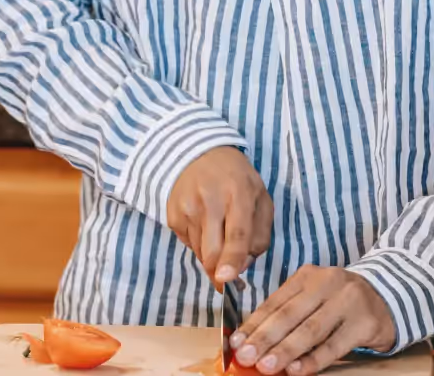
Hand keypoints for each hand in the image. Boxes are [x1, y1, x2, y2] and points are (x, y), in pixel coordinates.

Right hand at [167, 146, 272, 286]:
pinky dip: (199, 243)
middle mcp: (211, 200)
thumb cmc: (237, 179)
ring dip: (212, 255)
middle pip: (212, 251)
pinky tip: (204, 223)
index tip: (225, 279)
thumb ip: (260, 235)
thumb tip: (242, 267)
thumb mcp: (260, 198)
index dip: (232, 260)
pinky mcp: (173, 214)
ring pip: (201, 252)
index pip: (237, 234)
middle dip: (219, 272)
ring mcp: (188, 207)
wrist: (198, 153)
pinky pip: (188, 244)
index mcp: (239, 194)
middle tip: (226, 278)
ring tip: (218, 231)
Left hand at [230, 266, 395, 375]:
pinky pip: (334, 345)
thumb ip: (287, 315)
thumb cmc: (340, 303)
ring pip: (310, 330)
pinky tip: (297, 370)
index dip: (253, 324)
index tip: (235, 344)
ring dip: (286, 351)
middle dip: (264, 338)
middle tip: (246, 357)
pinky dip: (314, 360)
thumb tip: (252, 342)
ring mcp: (348, 301)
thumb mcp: (313, 299)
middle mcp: (328, 282)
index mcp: (308, 275)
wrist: (388, 296)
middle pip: (290, 315)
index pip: (275, 302)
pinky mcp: (365, 322)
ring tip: (266, 366)